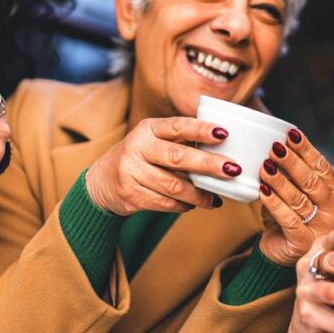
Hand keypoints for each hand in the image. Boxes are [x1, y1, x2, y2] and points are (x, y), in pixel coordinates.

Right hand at [85, 117, 238, 215]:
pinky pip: (164, 203)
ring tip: (215, 198)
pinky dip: (182, 206)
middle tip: (232, 170)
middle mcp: (138, 147)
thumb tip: (224, 147)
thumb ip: (180, 141)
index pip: (178, 126)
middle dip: (208, 164)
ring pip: (174, 186)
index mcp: (148, 129)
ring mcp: (131, 172)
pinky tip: (192, 205)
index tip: (224, 134)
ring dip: (199, 194)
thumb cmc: (140, 157)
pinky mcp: (131, 195)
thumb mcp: (153, 140)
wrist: (101, 182)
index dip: (201, 130)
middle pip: (178, 157)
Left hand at [258, 129, 333, 266]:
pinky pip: (289, 220)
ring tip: (265, 166)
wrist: (282, 252)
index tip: (290, 134)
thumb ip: (292, 173)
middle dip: (292, 162)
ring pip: (299, 200)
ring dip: (280, 181)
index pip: (321, 166)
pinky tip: (263, 191)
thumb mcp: (295, 191)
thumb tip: (276, 143)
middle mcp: (332, 210)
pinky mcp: (303, 243)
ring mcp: (320, 228)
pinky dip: (274, 204)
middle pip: (311, 181)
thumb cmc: (290, 215)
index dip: (306, 149)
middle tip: (275, 148)